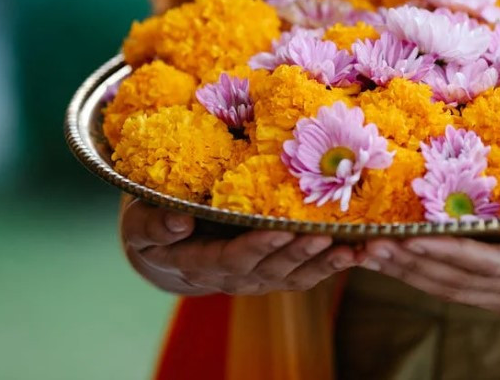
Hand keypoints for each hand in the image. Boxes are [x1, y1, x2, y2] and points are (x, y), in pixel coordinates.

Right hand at [121, 198, 356, 295]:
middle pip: (272, 269)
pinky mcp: (279, 269)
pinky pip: (308, 272)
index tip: (280, 230)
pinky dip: (334, 263)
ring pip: (296, 274)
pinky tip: (360, 249)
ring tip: (353, 248)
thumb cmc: (153, 222)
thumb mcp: (140, 223)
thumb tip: (178, 222)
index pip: (232, 259)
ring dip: (326, 263)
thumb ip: (152, 225)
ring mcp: (260, 276)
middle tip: (327, 236)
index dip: (257, 247)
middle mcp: (236, 276)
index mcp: (201, 263)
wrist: (169, 243)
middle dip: (301, 253)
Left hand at [360, 206, 499, 319]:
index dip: (447, 253)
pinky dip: (428, 276)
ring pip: (456, 289)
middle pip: (461, 280)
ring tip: (369, 251)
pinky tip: (402, 260)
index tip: (407, 238)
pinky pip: (464, 289)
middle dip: (412, 263)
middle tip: (366, 242)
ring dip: (411, 273)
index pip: (490, 264)